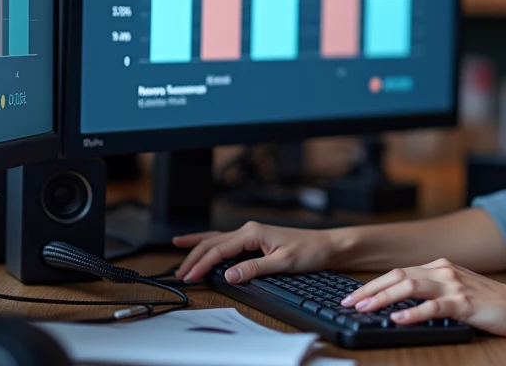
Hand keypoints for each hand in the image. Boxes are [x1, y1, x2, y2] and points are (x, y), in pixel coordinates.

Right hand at [173, 222, 336, 283]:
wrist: (327, 245)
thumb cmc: (310, 250)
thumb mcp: (282, 263)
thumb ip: (255, 269)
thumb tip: (230, 275)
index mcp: (253, 232)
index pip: (220, 249)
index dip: (202, 263)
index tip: (190, 275)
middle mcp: (250, 229)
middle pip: (213, 242)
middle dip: (194, 257)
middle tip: (180, 273)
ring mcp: (252, 233)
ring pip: (217, 238)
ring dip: (198, 247)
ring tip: (179, 250)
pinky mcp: (255, 239)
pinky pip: (226, 240)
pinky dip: (210, 242)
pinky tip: (201, 242)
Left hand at [339, 258, 505, 337]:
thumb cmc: (490, 303)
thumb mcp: (457, 290)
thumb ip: (432, 291)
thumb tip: (400, 303)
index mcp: (441, 267)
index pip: (399, 272)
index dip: (374, 284)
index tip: (355, 295)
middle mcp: (444, 271)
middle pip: (398, 276)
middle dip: (370, 289)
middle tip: (349, 302)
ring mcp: (453, 286)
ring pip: (409, 287)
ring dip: (383, 298)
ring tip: (364, 308)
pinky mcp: (463, 304)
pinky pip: (432, 307)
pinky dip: (412, 313)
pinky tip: (397, 319)